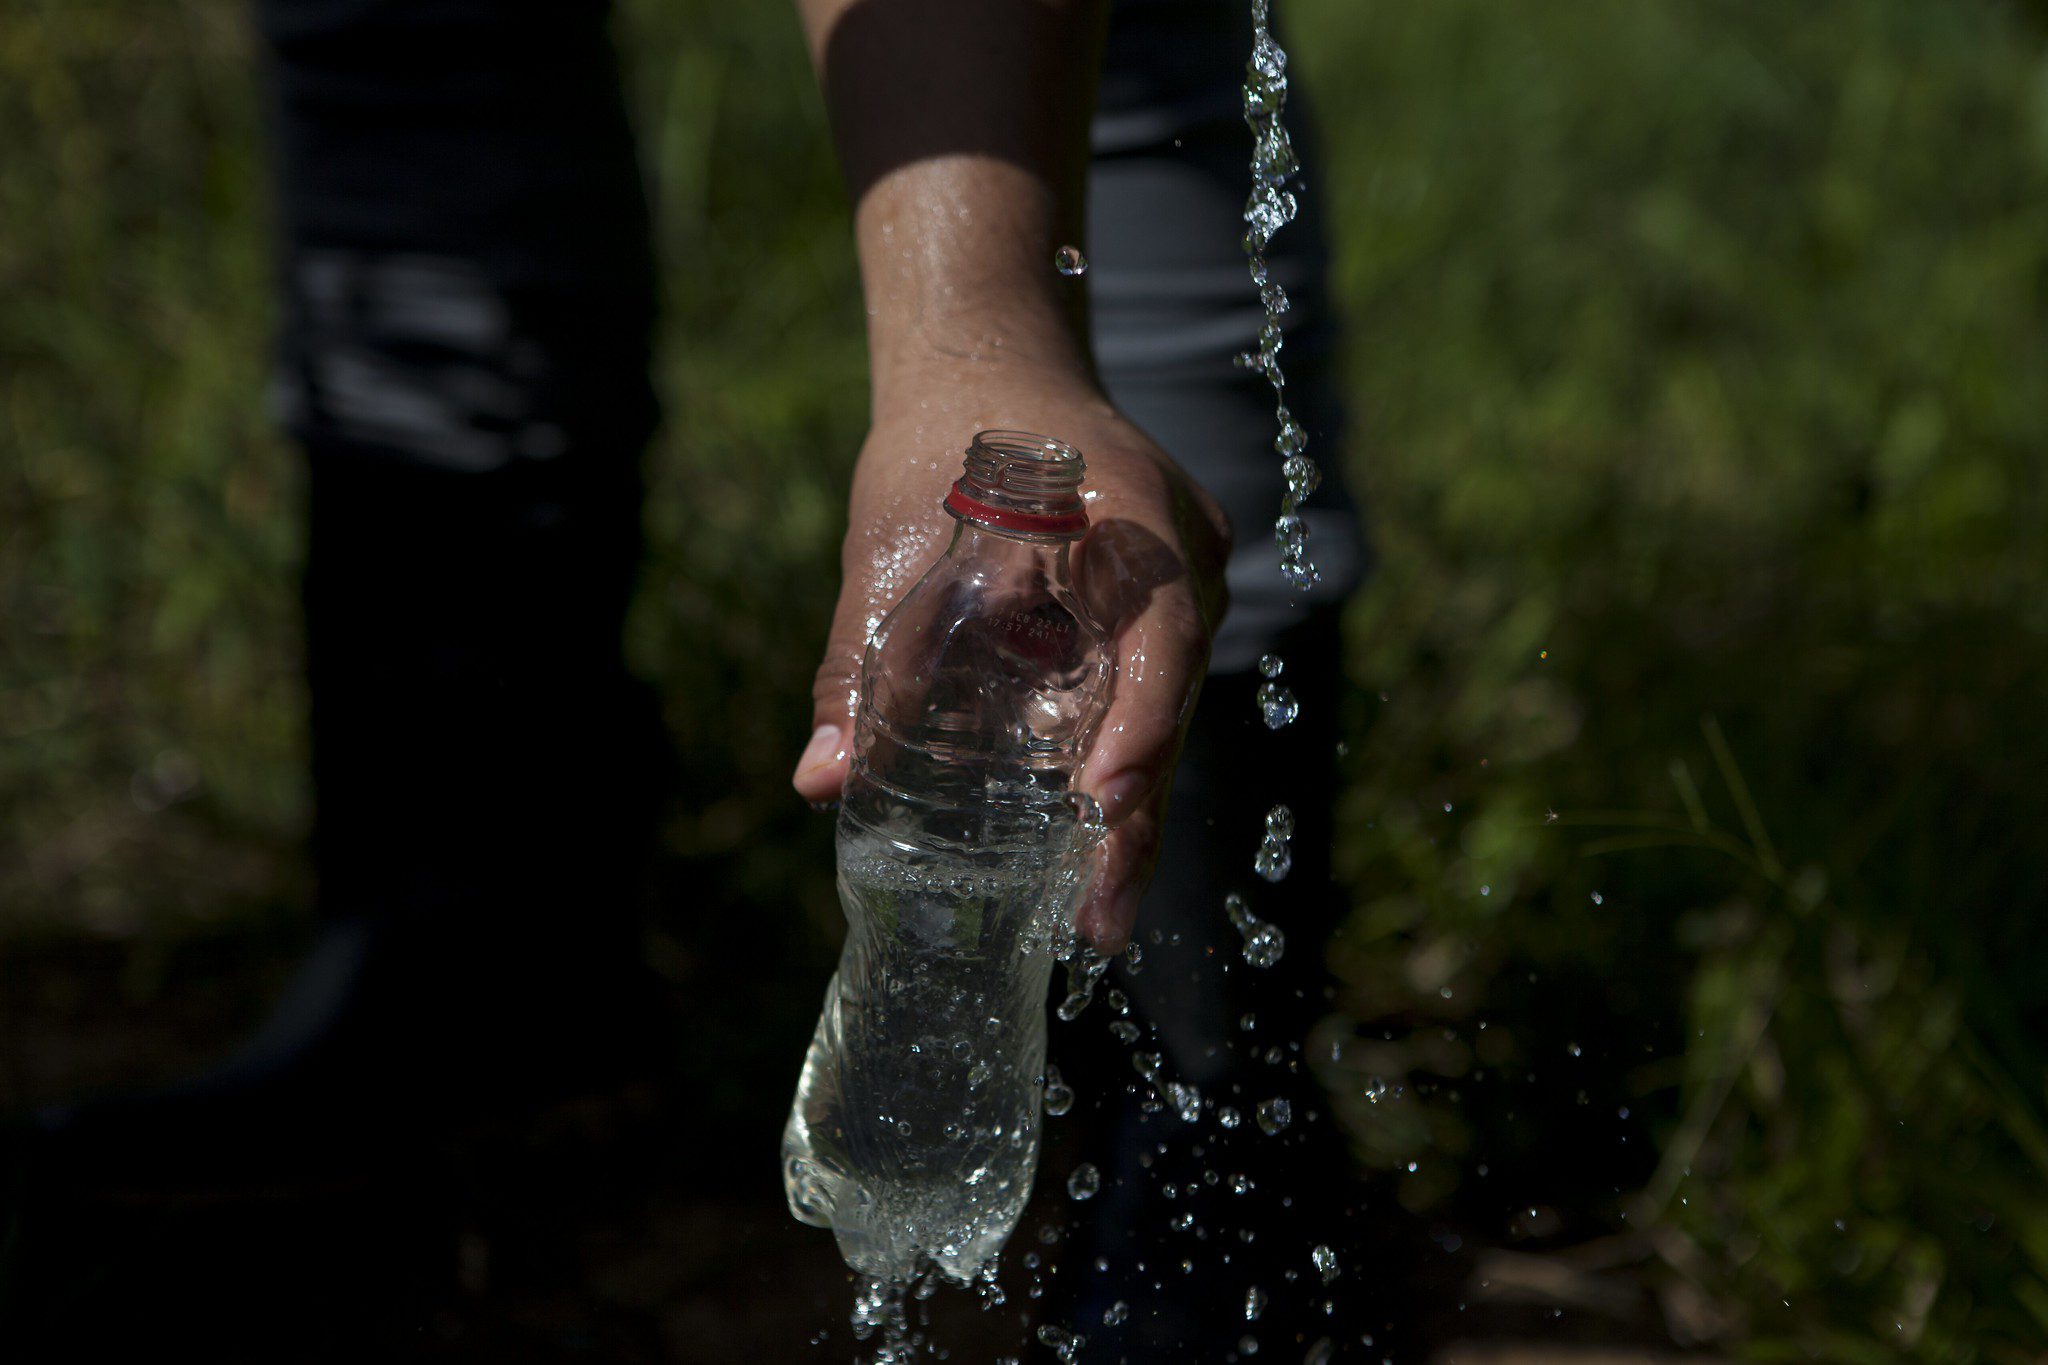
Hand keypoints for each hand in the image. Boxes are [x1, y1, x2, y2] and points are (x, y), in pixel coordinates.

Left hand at [791, 365, 1229, 952]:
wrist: (985, 361)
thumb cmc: (936, 440)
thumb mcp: (888, 544)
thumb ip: (858, 661)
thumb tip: (819, 782)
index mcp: (1133, 519)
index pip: (1163, 638)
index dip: (1140, 727)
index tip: (1100, 803)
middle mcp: (1182, 558)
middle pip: (1172, 703)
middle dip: (1134, 818)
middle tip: (1099, 924)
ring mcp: (1183, 584)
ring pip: (1166, 711)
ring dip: (1130, 808)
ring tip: (1094, 916)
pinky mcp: (1158, 610)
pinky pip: (1151, 693)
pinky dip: (1120, 763)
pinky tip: (1086, 843)